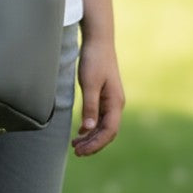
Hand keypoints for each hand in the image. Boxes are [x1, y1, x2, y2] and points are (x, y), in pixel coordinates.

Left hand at [72, 39, 124, 157]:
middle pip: (107, 131)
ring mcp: (111, 100)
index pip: (109, 131)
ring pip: (103, 126)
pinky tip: (81, 132)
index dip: (96, 144)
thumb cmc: (94, 59)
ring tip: (76, 146)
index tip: (81, 151)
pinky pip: (100, 117)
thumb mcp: (89, 83)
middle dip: (93, 144)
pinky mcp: (104, 96)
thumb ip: (90, 106)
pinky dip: (91, 127)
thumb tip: (88, 129)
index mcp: (116, 102)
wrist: (98, 40)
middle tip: (76, 152)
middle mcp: (116, 104)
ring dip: (91, 137)